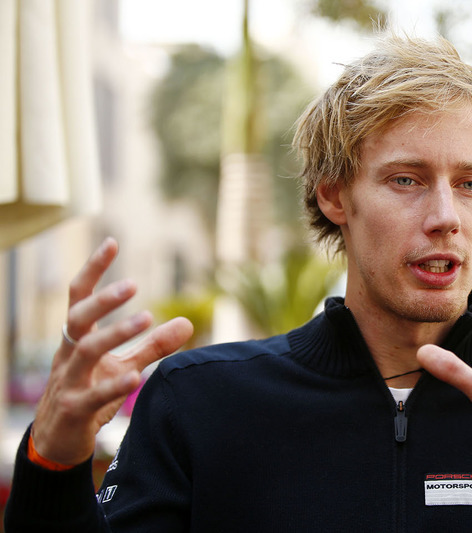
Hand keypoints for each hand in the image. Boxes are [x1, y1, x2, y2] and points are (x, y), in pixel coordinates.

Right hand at [31, 238, 193, 464]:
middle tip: (133, 284)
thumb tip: (188, 322)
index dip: (93, 270)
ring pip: (86, 352)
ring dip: (116, 333)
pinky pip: (93, 395)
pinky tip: (136, 377)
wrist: (58, 442)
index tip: (111, 242)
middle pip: (78, 318)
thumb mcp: (123, 365)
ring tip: (147, 318)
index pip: (79, 298)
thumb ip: (153, 345)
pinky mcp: (74, 409)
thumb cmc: (90, 394)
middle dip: (103, 300)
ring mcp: (68, 382)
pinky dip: (114, 385)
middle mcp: (68, 355)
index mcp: (77, 340)